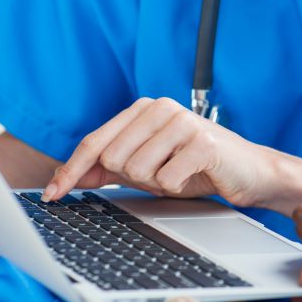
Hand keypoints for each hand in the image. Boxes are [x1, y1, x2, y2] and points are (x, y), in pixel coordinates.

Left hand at [44, 97, 269, 204]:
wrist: (248, 171)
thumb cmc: (196, 166)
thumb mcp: (146, 167)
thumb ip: (106, 169)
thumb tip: (66, 178)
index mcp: (144, 108)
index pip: (95, 142)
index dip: (71, 171)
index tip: (52, 194)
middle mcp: (161, 107)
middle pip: (113, 159)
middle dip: (132, 177)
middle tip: (161, 172)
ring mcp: (182, 122)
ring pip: (137, 170)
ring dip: (156, 182)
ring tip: (178, 171)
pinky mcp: (202, 142)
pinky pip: (166, 180)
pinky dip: (176, 187)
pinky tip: (193, 174)